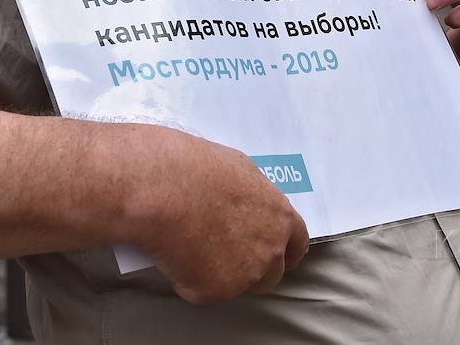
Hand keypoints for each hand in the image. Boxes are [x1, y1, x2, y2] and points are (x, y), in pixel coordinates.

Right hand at [129, 129, 308, 303]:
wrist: (162, 189)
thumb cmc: (194, 168)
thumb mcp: (238, 170)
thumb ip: (252, 197)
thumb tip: (245, 204)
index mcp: (279, 217)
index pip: (297, 244)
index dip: (286, 251)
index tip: (277, 255)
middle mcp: (269, 249)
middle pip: (271, 274)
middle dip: (254, 269)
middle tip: (226, 256)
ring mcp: (244, 275)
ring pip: (238, 287)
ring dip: (223, 277)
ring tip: (194, 251)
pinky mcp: (214, 291)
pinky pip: (200, 291)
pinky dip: (187, 280)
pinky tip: (173, 255)